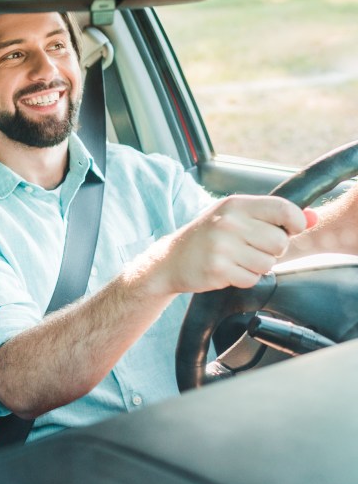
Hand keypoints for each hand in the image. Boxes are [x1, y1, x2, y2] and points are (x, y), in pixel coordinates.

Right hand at [145, 195, 307, 295]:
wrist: (170, 260)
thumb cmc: (208, 237)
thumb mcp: (235, 217)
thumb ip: (274, 217)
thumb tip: (313, 218)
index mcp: (235, 204)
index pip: (284, 209)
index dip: (296, 223)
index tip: (289, 230)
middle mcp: (228, 222)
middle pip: (280, 242)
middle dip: (273, 251)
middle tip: (253, 248)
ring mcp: (222, 246)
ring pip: (268, 264)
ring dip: (258, 266)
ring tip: (238, 260)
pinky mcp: (218, 269)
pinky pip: (252, 279)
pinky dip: (244, 278)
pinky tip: (228, 270)